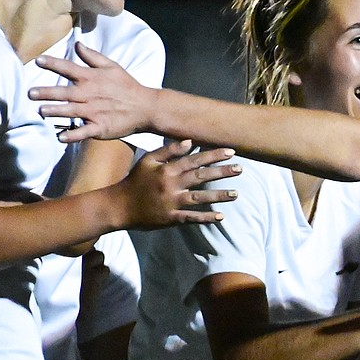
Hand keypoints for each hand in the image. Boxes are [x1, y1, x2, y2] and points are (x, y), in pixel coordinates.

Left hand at [30, 41, 151, 141]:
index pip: (69, 69)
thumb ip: (93, 56)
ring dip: (56, 111)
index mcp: (91, 78)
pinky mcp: (100, 127)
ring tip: (41, 111)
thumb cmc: (127, 86)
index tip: (38, 61)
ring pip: (71, 111)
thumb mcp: (112, 66)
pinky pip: (84, 131)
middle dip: (47, 92)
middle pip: (65, 92)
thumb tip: (78, 44)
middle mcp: (90, 94)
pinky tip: (60, 137)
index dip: (53, 64)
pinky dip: (73, 134)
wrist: (145, 107)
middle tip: (30, 92)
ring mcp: (95, 112)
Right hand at [113, 139, 241, 228]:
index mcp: (167, 170)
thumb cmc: (135, 181)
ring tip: (236, 193)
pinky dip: (206, 217)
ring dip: (219, 196)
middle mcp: (171, 185)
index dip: (213, 155)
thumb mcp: (148, 160)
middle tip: (240, 169)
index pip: (195, 160)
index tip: (231, 151)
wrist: (119, 206)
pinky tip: (221, 216)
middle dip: (222, 172)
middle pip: (201, 176)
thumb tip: (189, 141)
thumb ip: (168, 151)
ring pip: (200, 198)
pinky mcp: (170, 218)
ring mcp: (172, 202)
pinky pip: (191, 217)